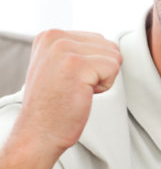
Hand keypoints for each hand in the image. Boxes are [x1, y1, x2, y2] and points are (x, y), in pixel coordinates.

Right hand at [14, 30, 121, 156]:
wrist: (39, 133)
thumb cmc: (54, 105)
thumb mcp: (59, 65)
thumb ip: (77, 49)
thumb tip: (106, 42)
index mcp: (50, 35)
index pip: (98, 39)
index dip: (93, 65)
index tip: (69, 79)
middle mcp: (55, 37)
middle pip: (109, 46)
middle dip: (100, 70)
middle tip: (74, 86)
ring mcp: (64, 49)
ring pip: (114, 56)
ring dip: (102, 78)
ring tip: (77, 89)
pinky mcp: (77, 64)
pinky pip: (114, 68)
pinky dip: (104, 86)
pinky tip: (82, 94)